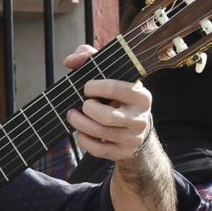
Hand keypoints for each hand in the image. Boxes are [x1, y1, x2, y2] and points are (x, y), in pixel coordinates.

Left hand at [62, 42, 153, 162]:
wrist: (134, 128)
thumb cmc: (117, 96)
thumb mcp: (109, 73)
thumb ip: (90, 58)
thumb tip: (70, 61)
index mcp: (141, 95)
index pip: (114, 88)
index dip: (93, 87)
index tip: (86, 87)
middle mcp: (140, 118)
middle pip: (106, 116)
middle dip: (86, 109)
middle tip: (81, 105)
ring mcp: (133, 137)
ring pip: (100, 133)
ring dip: (80, 124)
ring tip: (73, 116)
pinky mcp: (123, 152)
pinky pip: (98, 149)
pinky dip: (84, 140)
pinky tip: (81, 132)